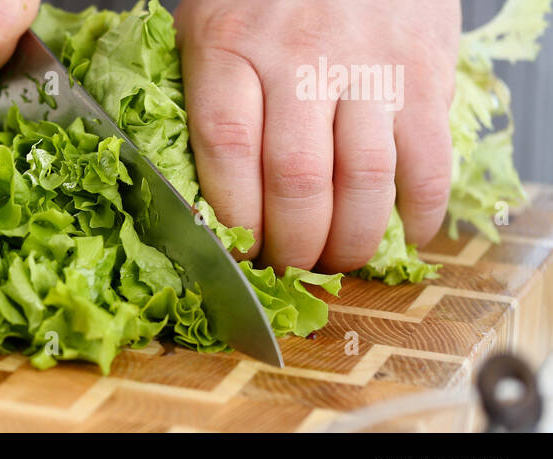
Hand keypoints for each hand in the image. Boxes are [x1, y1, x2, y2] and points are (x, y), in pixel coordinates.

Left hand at [174, 0, 459, 271]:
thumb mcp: (207, 22)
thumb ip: (201, 94)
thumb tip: (200, 190)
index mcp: (230, 45)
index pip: (226, 150)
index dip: (232, 217)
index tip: (236, 248)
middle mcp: (298, 58)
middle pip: (295, 180)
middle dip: (291, 244)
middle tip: (287, 265)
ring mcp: (366, 66)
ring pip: (362, 181)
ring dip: (349, 240)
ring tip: (335, 260)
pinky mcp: (422, 72)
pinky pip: (427, 160)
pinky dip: (418, 212)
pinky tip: (402, 233)